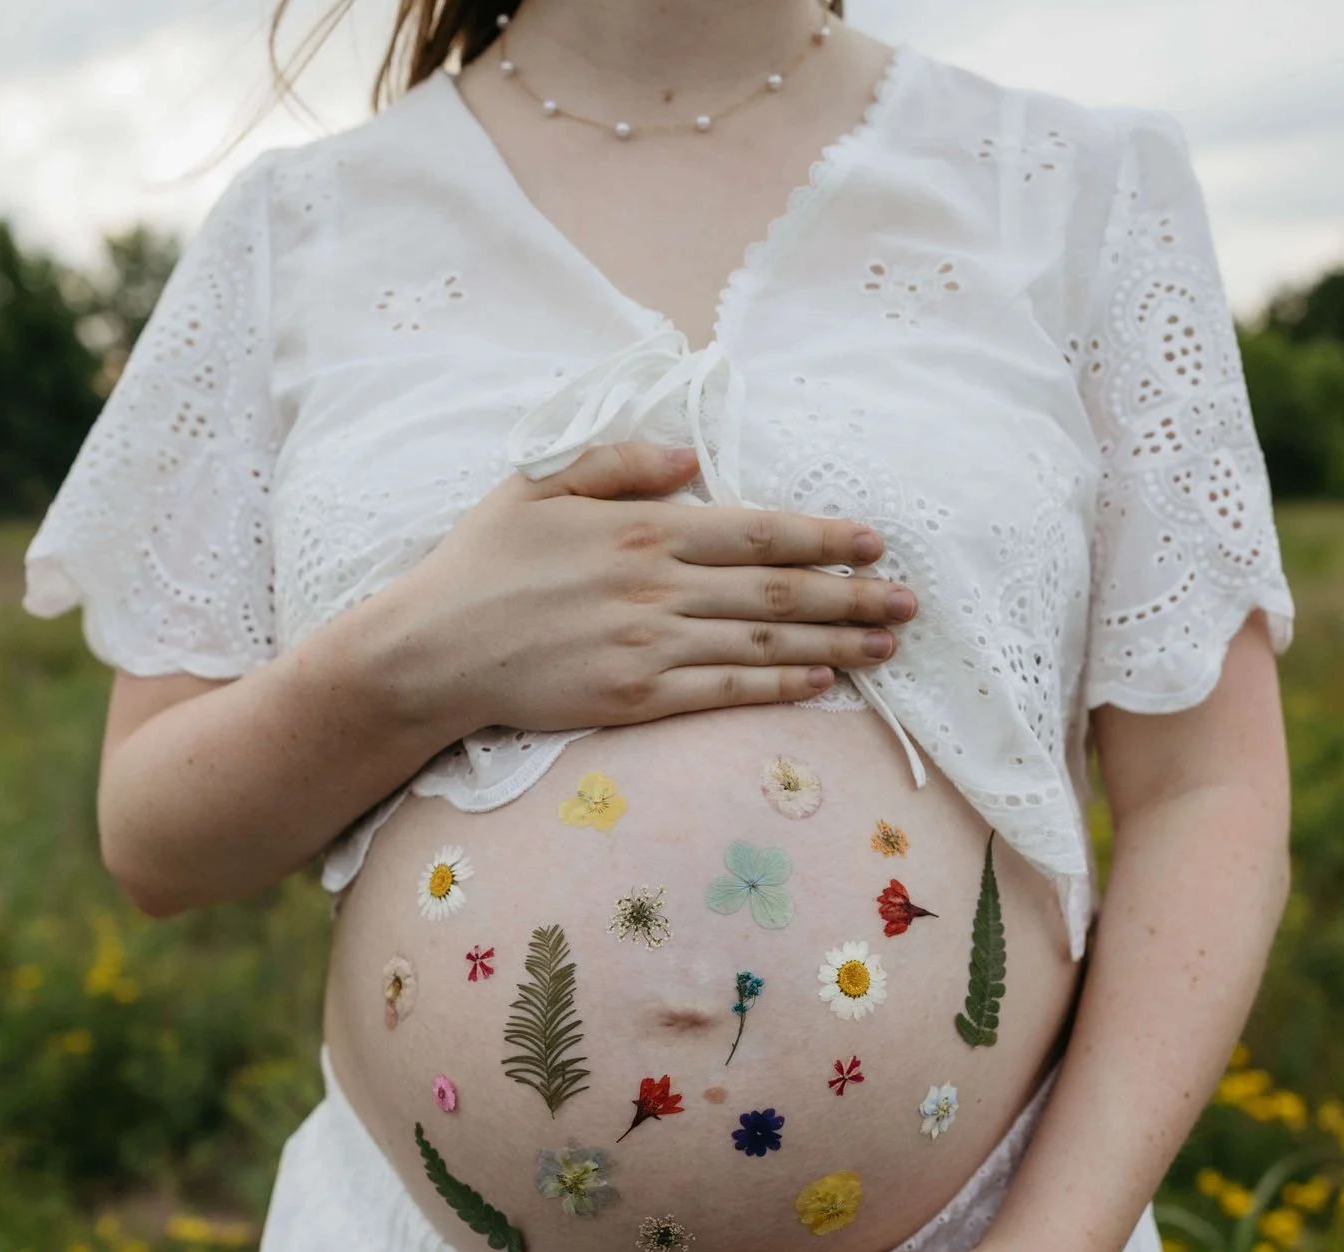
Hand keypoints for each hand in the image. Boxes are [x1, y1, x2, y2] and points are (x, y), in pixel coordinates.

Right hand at [368, 441, 913, 735]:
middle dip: (853, 593)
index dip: (823, 536)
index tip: (875, 540)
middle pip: (778, 591)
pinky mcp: (637, 699)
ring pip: (765, 644)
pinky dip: (780, 687)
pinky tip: (822, 682)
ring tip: (887, 644)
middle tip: (910, 601)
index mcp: (640, 528)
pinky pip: (726, 692)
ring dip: (837, 642)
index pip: (755, 530)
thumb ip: (618, 464)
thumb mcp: (539, 485)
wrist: (432, 650)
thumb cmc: (483, 563)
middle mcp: (657, 585)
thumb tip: (690, 459)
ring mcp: (650, 645)